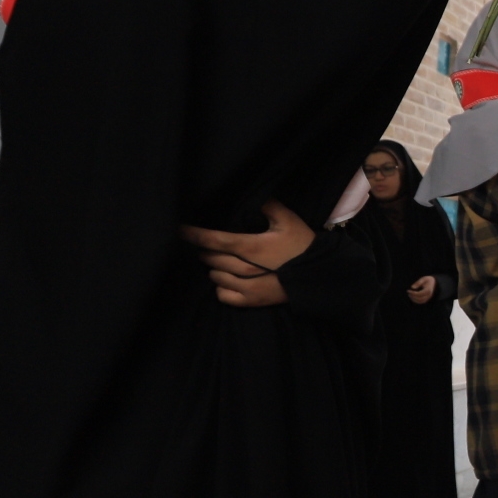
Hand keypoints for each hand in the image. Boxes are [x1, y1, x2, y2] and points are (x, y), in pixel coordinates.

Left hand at [181, 199, 314, 307]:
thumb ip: (267, 205)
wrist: (318, 275)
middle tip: (210, 244)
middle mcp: (243, 269)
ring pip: (215, 276)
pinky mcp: (250, 301)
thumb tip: (250, 195)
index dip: (194, 234)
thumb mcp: (288, 220)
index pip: (214, 239)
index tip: (180, 229)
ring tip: (222, 261)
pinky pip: (222, 295)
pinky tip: (229, 280)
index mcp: (250, 246)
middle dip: (206, 249)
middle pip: (211, 258)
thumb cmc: (302, 245)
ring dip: (215, 267)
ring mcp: (246, 288)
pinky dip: (221, 287)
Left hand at [405, 275, 435, 304]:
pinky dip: (416, 301)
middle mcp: (429, 295)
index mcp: (428, 290)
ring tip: (410, 295)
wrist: (434, 283)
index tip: (408, 290)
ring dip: (414, 299)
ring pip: (420, 301)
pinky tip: (412, 297)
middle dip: (413, 296)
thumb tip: (412, 287)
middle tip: (408, 293)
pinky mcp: (427, 299)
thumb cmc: (428, 280)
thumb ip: (418, 282)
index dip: (413, 293)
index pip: (419, 294)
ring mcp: (428, 297)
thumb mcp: (424, 279)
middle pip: (420, 298)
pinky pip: (421, 302)